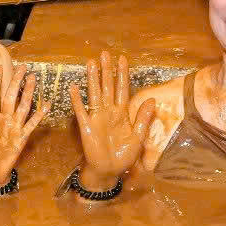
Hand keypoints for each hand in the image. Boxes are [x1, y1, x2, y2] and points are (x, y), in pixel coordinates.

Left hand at [0, 57, 39, 187]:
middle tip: (22, 67)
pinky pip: (31, 125)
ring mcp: (14, 128)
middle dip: (15, 81)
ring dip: (27, 92)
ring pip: (22, 106)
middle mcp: (4, 120)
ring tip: (32, 79)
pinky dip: (39, 115)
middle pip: (10, 96)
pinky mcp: (20, 138)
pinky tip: (46, 105)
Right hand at [70, 50, 159, 185]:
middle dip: (106, 70)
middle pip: (107, 87)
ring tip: (90, 63)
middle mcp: (109, 112)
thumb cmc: (124, 157)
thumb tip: (152, 99)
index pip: (122, 89)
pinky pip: (81, 111)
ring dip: (92, 79)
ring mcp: (97, 117)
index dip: (122, 75)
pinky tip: (74, 88)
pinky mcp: (86, 127)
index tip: (122, 59)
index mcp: (123, 114)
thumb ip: (143, 119)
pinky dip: (76, 100)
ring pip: (95, 94)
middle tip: (105, 53)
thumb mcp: (138, 138)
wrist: (109, 172)